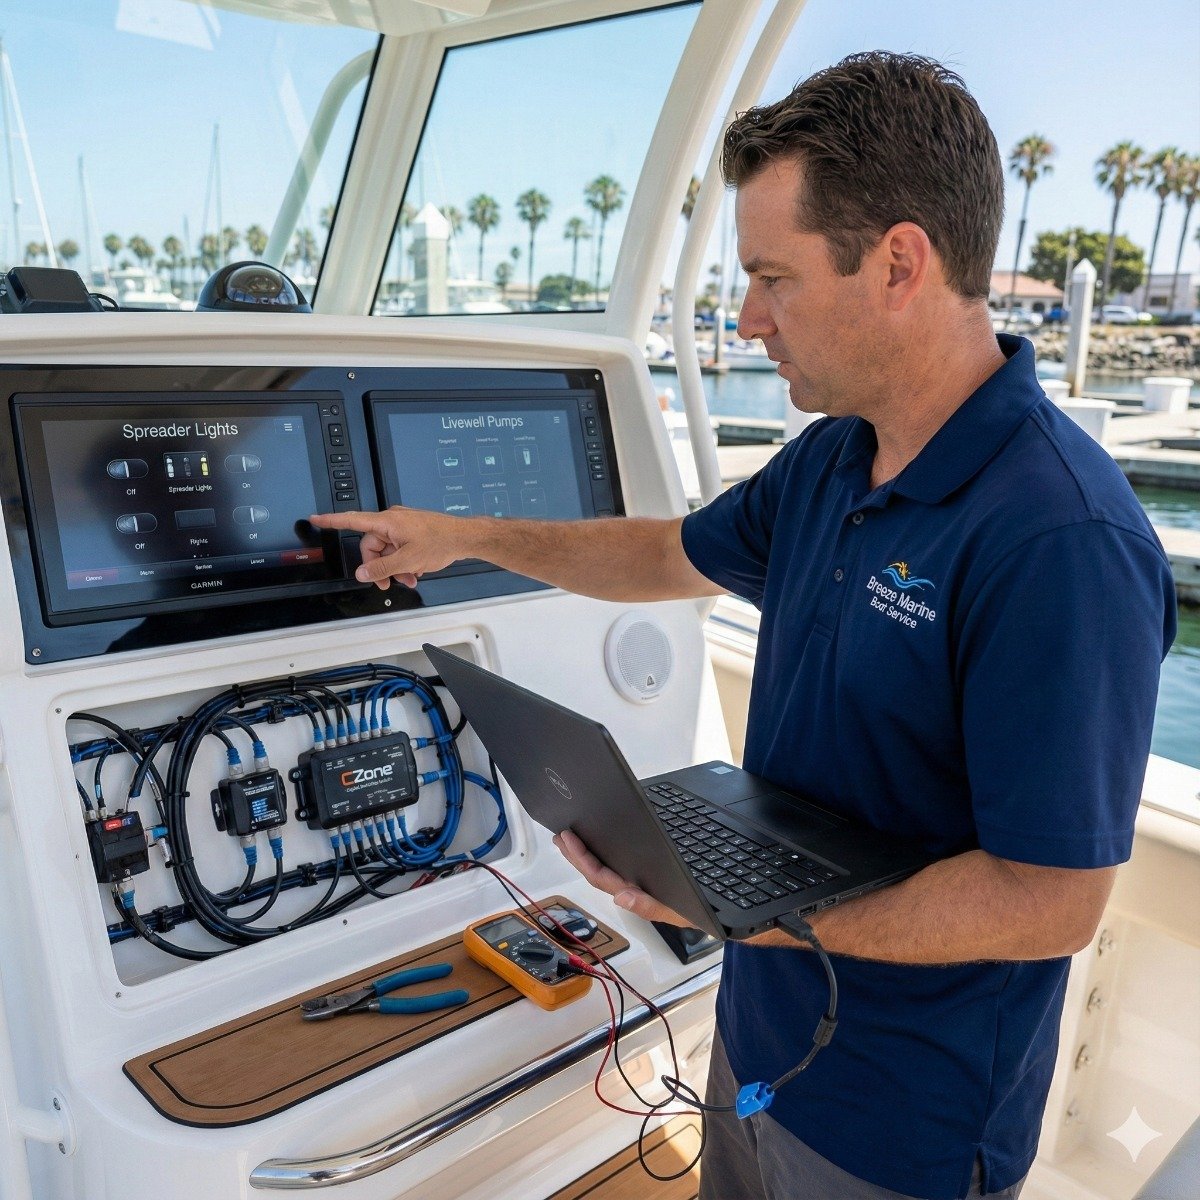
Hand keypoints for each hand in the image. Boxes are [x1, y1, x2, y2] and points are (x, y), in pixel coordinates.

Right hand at [310, 506, 467, 589]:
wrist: (465, 537)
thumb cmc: (440, 541)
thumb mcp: (408, 560)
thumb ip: (382, 568)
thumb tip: (362, 573)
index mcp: (387, 521)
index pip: (353, 520)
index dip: (332, 521)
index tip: (315, 518)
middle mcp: (392, 520)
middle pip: (372, 546)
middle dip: (380, 566)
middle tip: (390, 583)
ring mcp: (403, 526)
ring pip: (388, 550)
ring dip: (395, 567)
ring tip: (410, 579)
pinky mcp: (412, 531)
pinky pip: (399, 548)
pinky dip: (404, 562)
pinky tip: (416, 572)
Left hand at [553, 830, 691, 927]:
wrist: (720, 918)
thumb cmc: (697, 912)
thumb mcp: (678, 912)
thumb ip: (650, 907)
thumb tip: (621, 898)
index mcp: (635, 894)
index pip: (600, 876)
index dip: (582, 858)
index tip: (569, 838)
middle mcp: (631, 889)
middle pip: (595, 873)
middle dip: (575, 855)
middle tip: (560, 835)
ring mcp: (637, 885)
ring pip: (603, 871)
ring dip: (584, 855)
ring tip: (569, 840)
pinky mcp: (645, 879)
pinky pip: (617, 868)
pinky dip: (602, 856)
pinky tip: (597, 848)